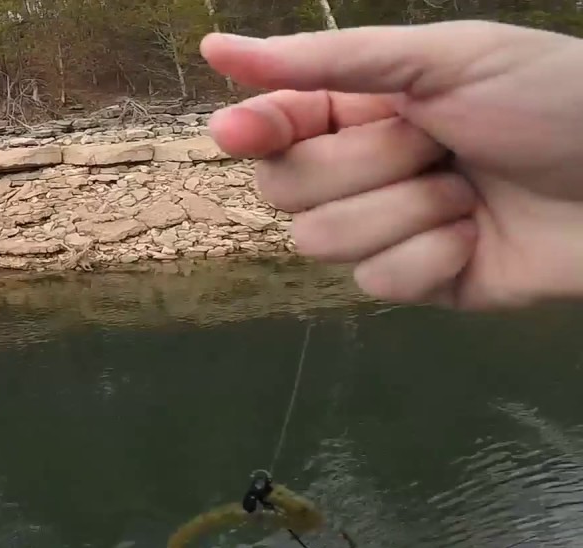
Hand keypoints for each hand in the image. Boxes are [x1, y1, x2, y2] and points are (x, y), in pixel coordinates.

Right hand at [199, 20, 582, 309]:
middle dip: (364, 166)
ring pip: (323, 241)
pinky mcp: (417, 282)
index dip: (253, 131)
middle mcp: (360, 168)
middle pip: (285, 190)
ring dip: (407, 210)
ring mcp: (386, 230)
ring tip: (468, 190)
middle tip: (435, 144)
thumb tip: (214, 49)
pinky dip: (432, 256)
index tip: (244, 132)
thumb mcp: (440, 60)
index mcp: (359, 106)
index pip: (268, 128)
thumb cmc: (550, 99)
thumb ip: (327, 61)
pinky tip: (475, 236)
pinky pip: (376, 283)